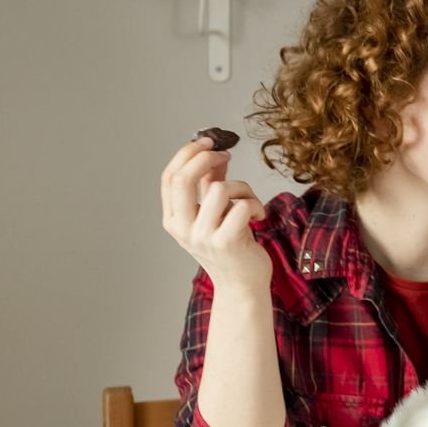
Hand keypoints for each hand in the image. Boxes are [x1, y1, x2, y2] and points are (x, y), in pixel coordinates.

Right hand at [160, 136, 269, 295]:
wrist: (242, 285)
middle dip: (206, 157)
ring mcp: (203, 236)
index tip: (208, 141)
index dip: (187, 154)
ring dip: (242, 187)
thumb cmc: (231, 248)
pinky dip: (255, 204)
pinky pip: (241, 205)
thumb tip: (214, 153)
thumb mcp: (214, 214)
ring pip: (220, 189)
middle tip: (225, 154)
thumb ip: (210, 185)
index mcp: (173, 220)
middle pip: (184, 178)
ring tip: (250, 201)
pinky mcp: (226, 242)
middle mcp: (182, 228)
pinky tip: (258, 216)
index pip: (169, 178)